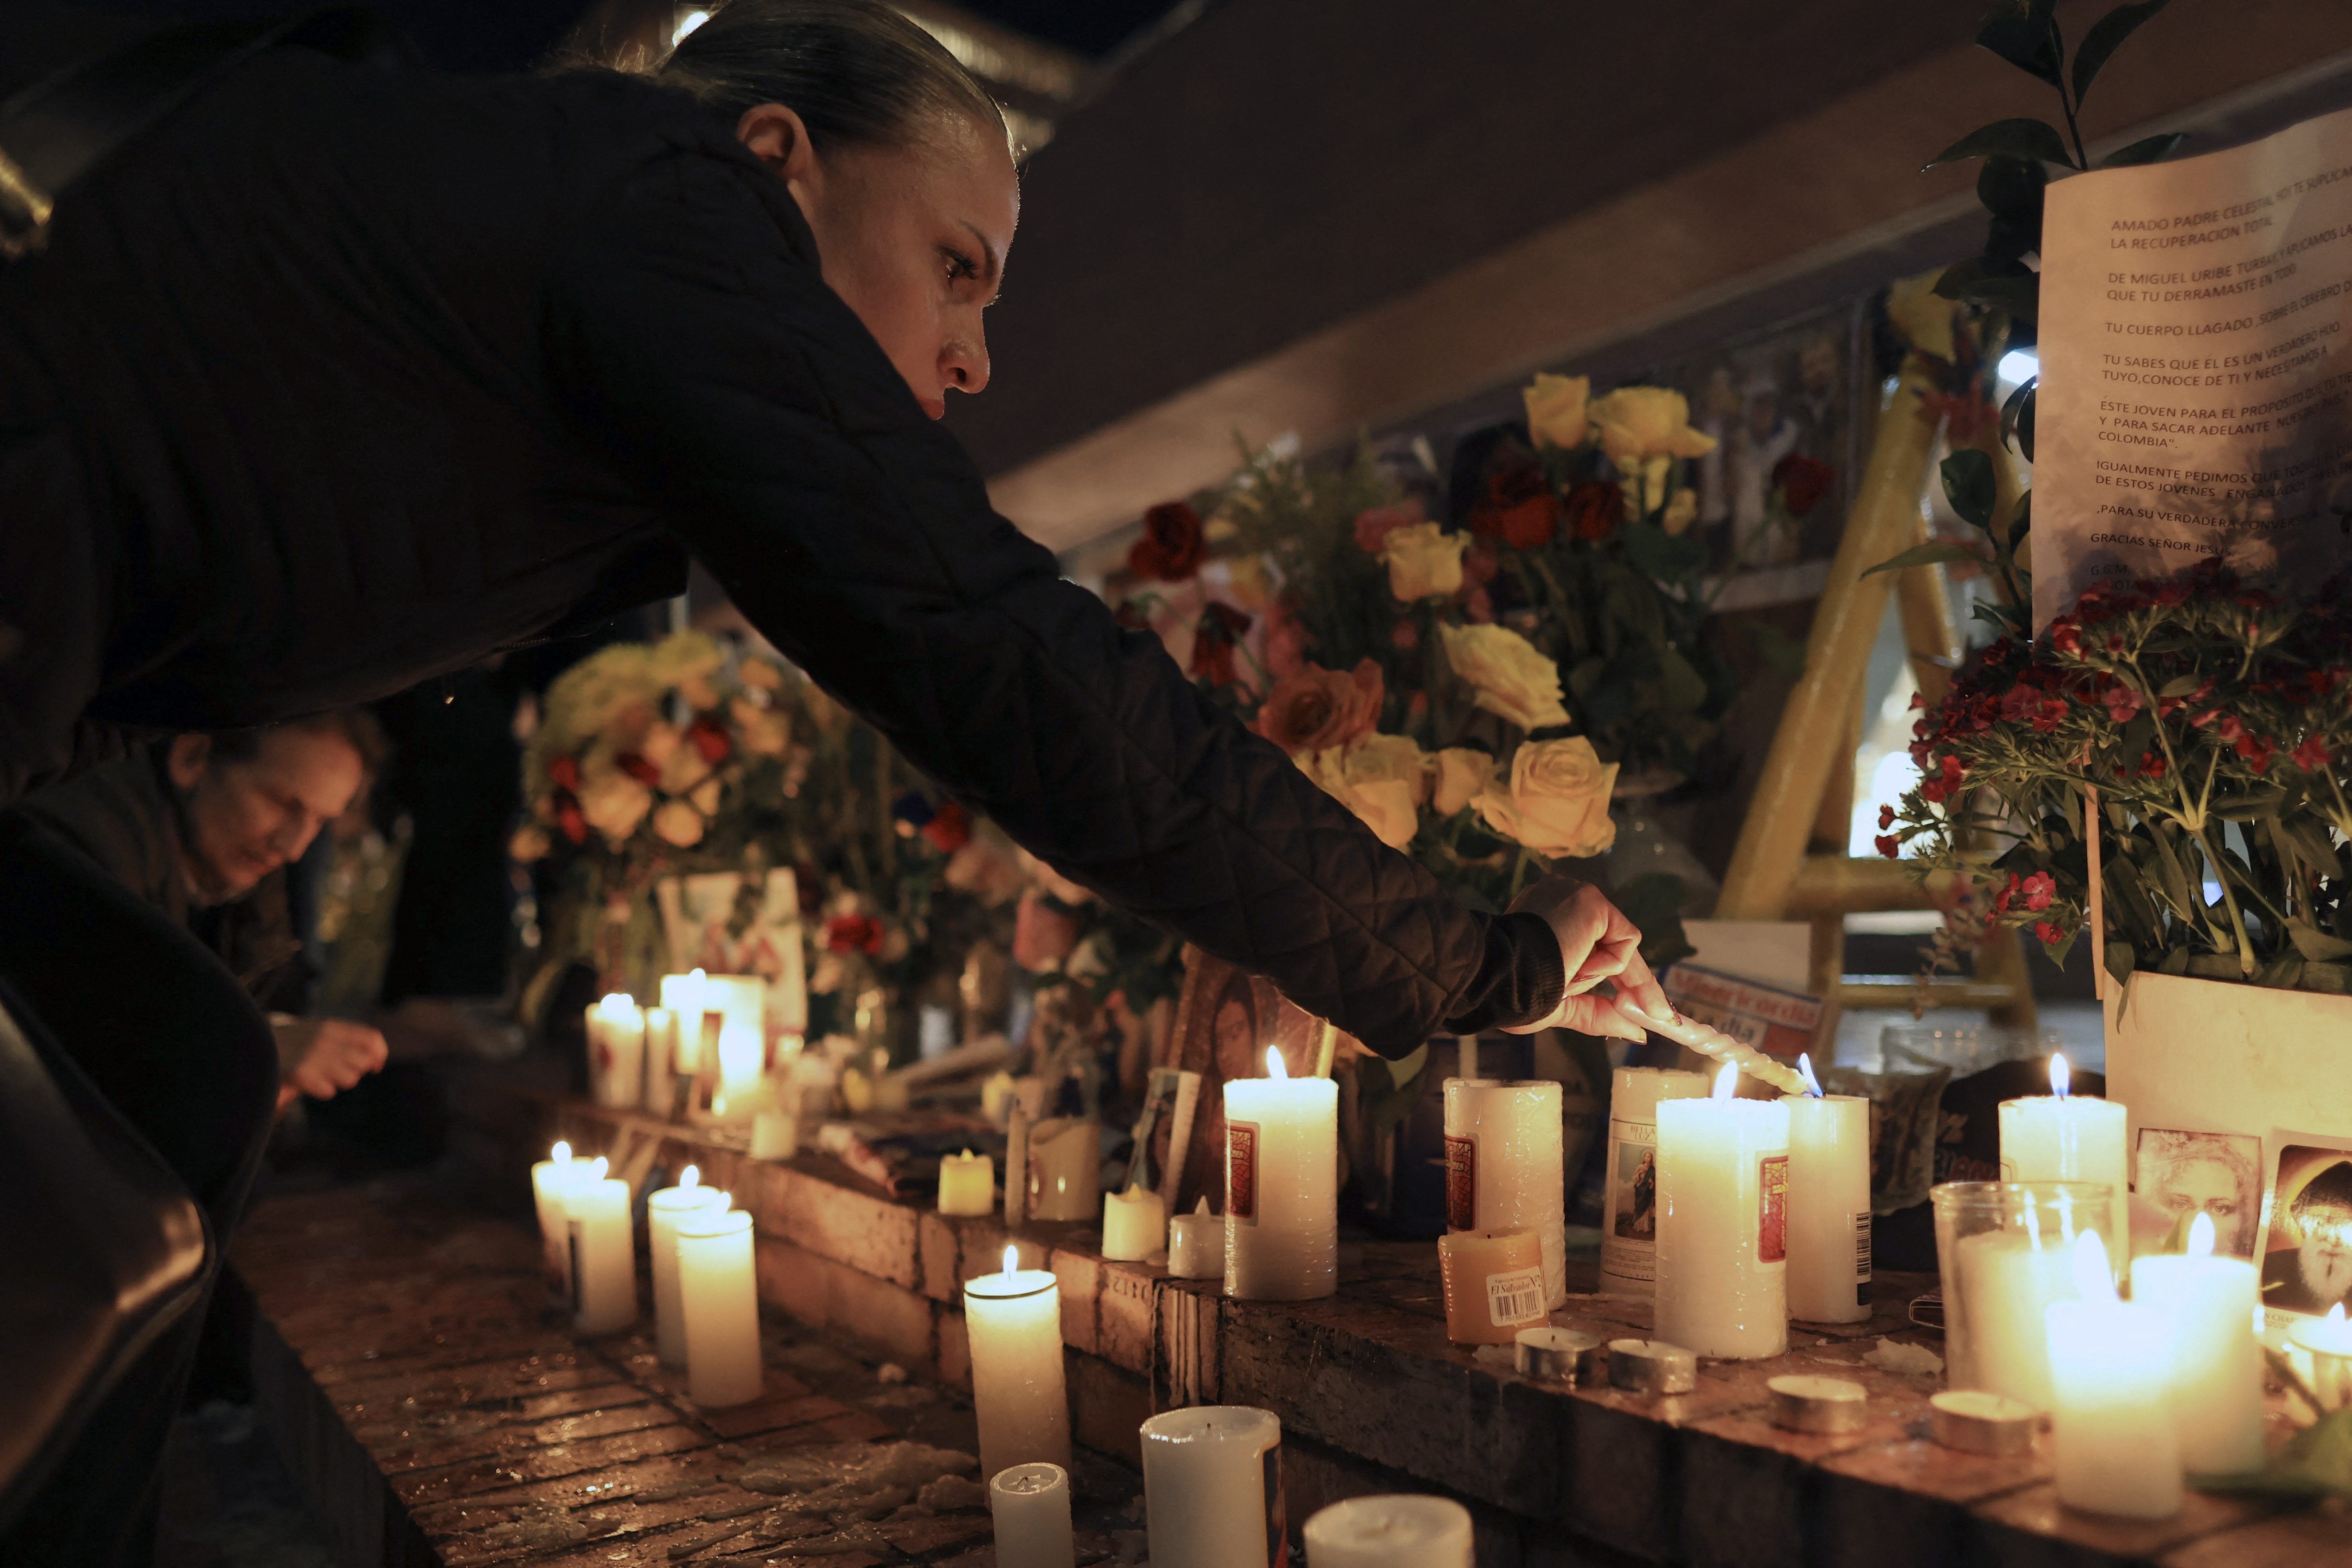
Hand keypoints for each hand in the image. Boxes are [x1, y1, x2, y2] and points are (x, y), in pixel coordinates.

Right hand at [275, 1017, 389, 1102]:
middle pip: (364, 1062)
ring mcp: (312, 1055)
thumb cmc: (290, 1043)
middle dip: (357, 1071)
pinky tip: (309, 1082)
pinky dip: (322, 1090)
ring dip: (339, 1081)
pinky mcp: (299, 1072)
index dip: (380, 1054)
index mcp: (331, 1026)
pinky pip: (329, 1091)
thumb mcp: (317, 1032)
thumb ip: (344, 1039)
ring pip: (350, 1079)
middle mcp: (324, 1038)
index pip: (372, 1038)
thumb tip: (376, 1059)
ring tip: (321, 1075)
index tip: (376, 1067)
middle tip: (338, 1071)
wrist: (250, 1045)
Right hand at [1498, 874, 1670, 1041]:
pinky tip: (1578, 967)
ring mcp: (1575, 896)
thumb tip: (1637, 1031)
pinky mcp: (1591, 901)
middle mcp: (1560, 899)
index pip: (1594, 946)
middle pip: (1613, 945)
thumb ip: (1596, 1013)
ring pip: (1619, 946)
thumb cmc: (1514, 993)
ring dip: (1607, 976)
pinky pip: (1623, 941)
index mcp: (1543, 919)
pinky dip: (1609, 965)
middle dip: (1637, 984)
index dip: (1619, 980)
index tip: (1640, 1008)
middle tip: (1661, 1016)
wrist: (1499, 977)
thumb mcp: (1560, 1006)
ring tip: (1570, 982)